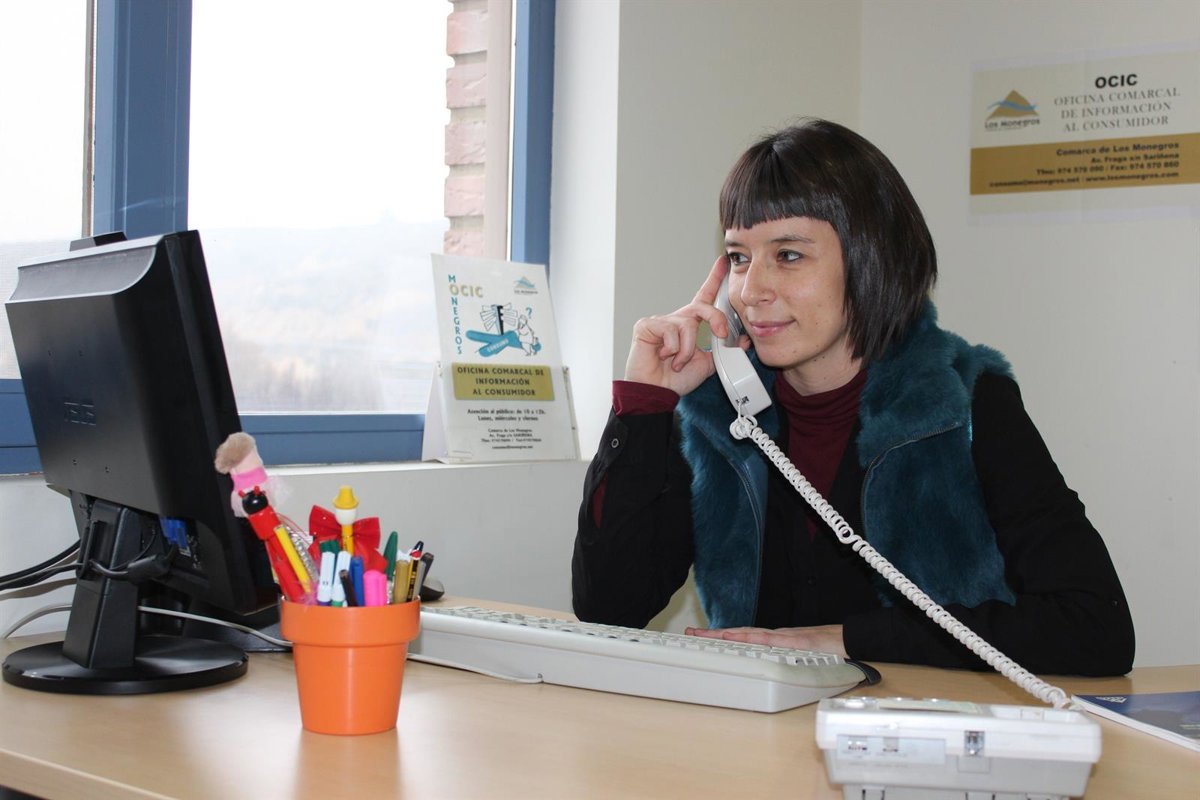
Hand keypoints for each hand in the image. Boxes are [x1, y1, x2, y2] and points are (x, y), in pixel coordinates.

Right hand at [623, 256, 745, 395]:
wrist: (657, 392)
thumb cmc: (675, 379)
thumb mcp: (707, 365)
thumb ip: (723, 351)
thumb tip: (742, 341)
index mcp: (690, 325)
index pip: (704, 298)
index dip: (714, 279)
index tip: (723, 262)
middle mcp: (676, 320)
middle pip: (702, 307)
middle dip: (716, 319)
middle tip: (722, 335)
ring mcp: (661, 321)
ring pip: (688, 325)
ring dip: (688, 350)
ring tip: (677, 362)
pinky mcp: (647, 326)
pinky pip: (671, 332)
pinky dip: (674, 349)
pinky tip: (663, 356)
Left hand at [684, 624, 846, 656]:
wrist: (851, 639)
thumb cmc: (829, 648)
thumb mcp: (801, 655)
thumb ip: (785, 657)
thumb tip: (770, 665)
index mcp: (776, 641)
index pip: (743, 638)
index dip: (722, 637)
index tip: (701, 637)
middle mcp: (777, 636)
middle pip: (740, 634)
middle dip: (715, 634)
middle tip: (691, 633)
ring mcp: (786, 637)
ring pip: (752, 634)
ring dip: (729, 634)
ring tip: (708, 635)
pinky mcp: (797, 641)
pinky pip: (773, 641)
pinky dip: (756, 639)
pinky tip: (742, 637)